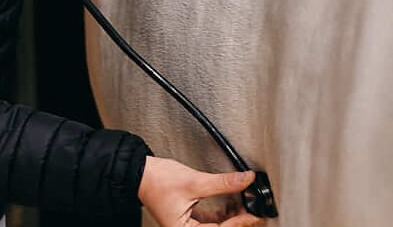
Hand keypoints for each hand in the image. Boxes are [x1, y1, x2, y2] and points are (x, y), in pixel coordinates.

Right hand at [137, 156, 264, 226]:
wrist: (138, 171)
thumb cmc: (156, 181)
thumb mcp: (194, 181)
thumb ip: (222, 182)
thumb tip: (245, 180)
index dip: (240, 223)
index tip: (254, 215)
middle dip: (237, 222)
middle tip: (253, 212)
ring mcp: (185, 225)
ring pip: (215, 225)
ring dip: (230, 218)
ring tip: (245, 207)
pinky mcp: (186, 216)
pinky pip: (208, 219)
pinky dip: (220, 213)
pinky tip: (230, 206)